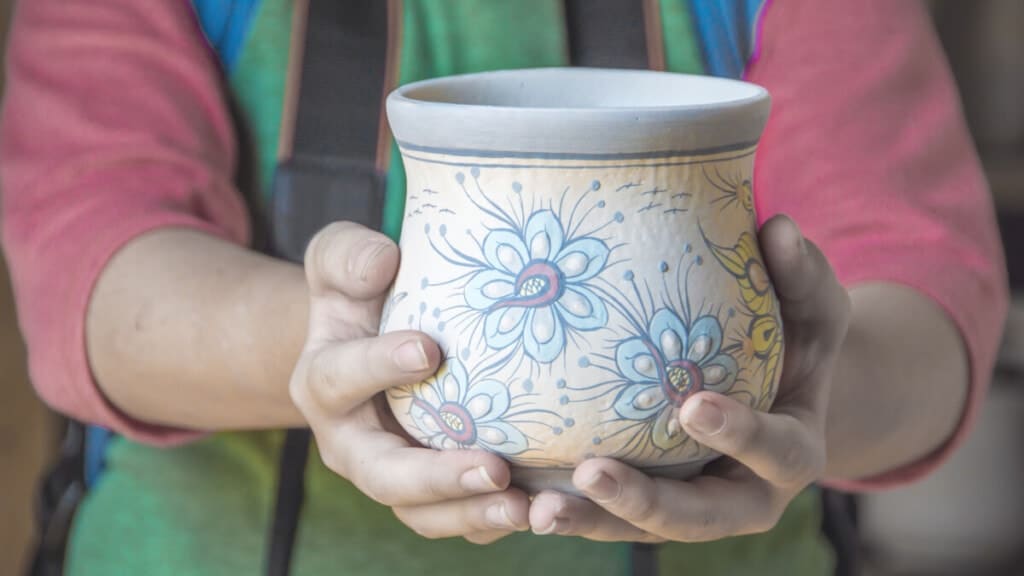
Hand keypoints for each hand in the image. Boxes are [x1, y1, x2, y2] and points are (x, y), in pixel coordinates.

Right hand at [290, 222, 529, 543]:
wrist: (370, 342)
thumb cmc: (360, 295)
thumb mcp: (341, 261)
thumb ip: (349, 255)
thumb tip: (383, 261)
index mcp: (322, 384)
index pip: (338, 380)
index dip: (377, 366)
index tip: (429, 349)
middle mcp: (351, 443)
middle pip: (384, 475)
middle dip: (437, 478)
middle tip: (494, 467)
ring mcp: (391, 475)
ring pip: (424, 514)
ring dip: (474, 514)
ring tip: (525, 507)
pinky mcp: (431, 494)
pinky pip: (460, 520)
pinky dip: (495, 521)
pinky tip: (543, 508)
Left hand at [528, 215, 849, 541]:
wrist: (774, 391)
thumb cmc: (794, 340)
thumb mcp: (811, 308)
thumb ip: (802, 274)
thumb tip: (779, 227)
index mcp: (792, 453)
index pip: (775, 451)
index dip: (740, 434)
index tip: (692, 406)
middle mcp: (744, 496)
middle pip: (697, 517)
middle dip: (644, 503)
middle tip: (592, 474)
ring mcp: (692, 510)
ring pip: (642, 529)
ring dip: (592, 521)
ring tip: (539, 509)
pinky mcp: (649, 510)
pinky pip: (609, 518)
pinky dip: (570, 511)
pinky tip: (519, 500)